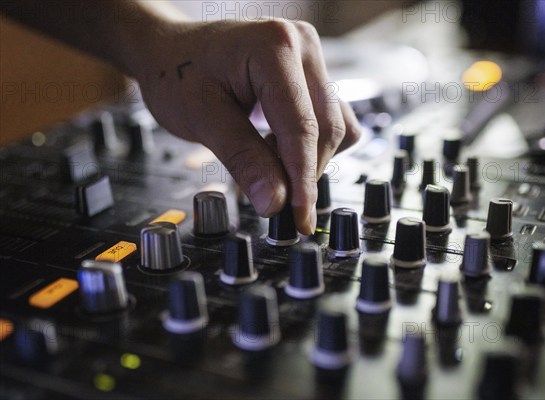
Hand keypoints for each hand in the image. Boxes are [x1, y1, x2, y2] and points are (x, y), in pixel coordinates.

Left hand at [131, 19, 360, 234]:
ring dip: (310, 156)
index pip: (301, 126)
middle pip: (327, 128)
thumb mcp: (203, 119)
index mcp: (275, 47)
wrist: (170, 51)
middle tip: (275, 200)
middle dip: (305, 171)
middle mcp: (303, 46)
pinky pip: (333, 118)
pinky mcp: (312, 74)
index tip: (299, 216)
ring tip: (265, 157)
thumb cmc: (177, 73)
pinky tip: (277, 144)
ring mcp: (312, 58)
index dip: (302, 178)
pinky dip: (311, 143)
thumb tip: (275, 202)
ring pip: (336, 125)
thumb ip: (243, 160)